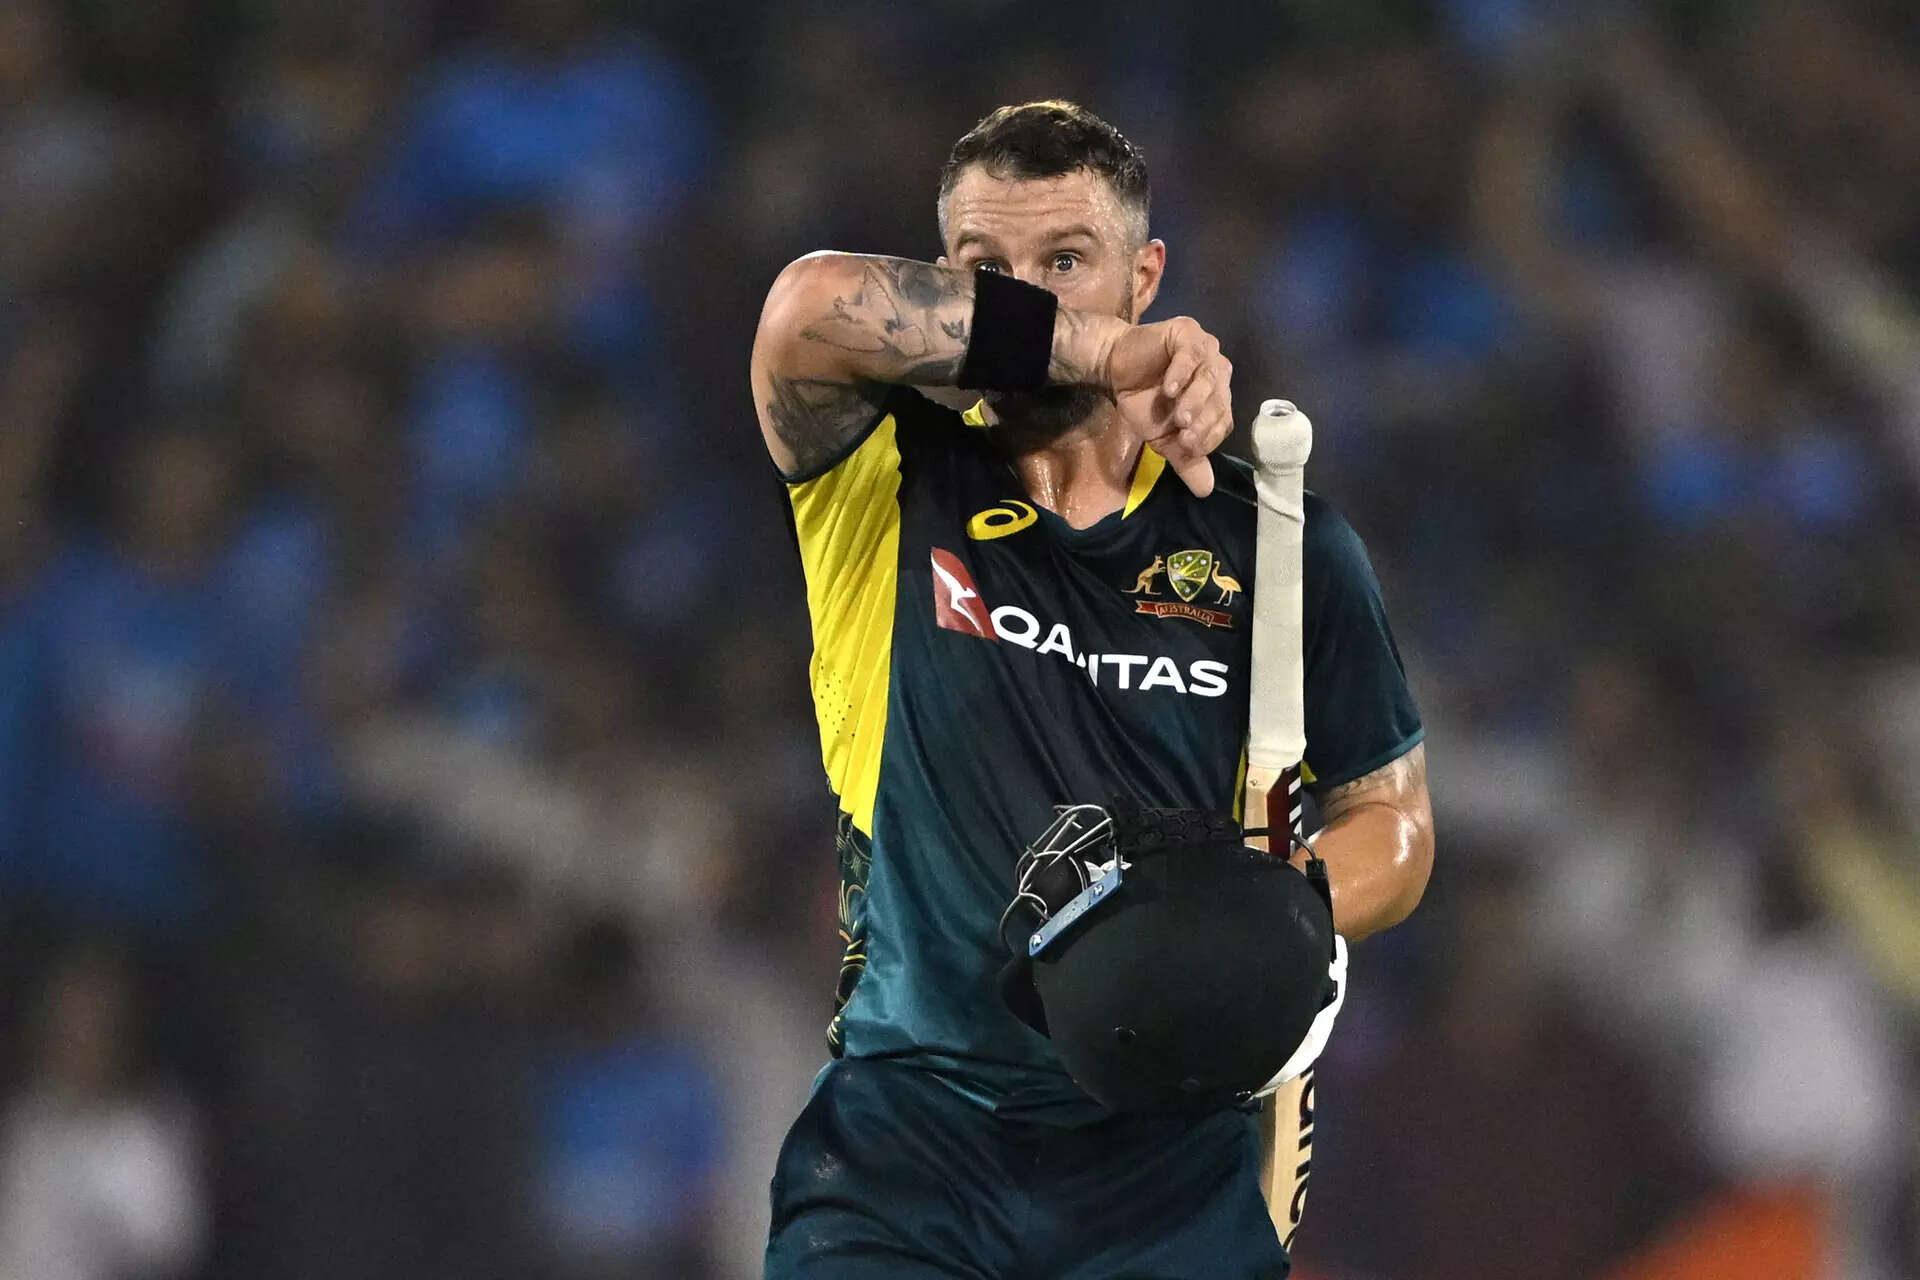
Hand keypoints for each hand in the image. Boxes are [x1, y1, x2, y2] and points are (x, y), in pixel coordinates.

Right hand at [1103, 317, 1233, 496]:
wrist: (1115, 369)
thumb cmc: (1144, 402)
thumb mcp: (1163, 437)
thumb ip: (1186, 459)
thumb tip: (1205, 491)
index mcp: (1218, 398)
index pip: (1223, 420)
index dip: (1208, 436)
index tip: (1187, 447)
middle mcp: (1218, 372)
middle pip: (1219, 399)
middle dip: (1202, 421)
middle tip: (1183, 435)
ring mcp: (1206, 349)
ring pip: (1209, 377)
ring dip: (1194, 399)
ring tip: (1177, 416)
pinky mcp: (1187, 332)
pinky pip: (1191, 353)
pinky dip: (1182, 372)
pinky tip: (1169, 388)